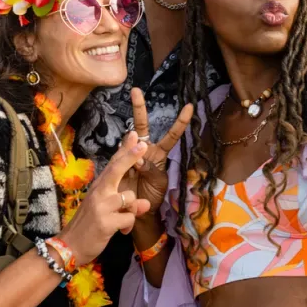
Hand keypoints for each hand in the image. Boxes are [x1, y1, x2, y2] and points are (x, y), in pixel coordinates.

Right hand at [59, 132, 150, 264]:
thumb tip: (144, 203)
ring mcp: (101, 206)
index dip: (124, 150)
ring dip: (132, 210)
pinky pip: (129, 218)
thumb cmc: (87, 226)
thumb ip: (125, 205)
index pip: (113, 164)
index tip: (133, 135)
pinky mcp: (105, 222)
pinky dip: (128, 226)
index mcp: (98, 187)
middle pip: (116, 169)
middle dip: (130, 156)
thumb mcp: (105, 212)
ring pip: (129, 198)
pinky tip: (120, 232)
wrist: (69, 246)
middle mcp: (98, 192)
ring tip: (123, 220)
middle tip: (143, 144)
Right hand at [121, 88, 192, 215]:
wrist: (138, 215)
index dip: (180, 122)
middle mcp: (143, 152)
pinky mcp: (117, 167)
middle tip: (136, 91)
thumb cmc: (153, 198)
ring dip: (129, 152)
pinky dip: (122, 172)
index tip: (190, 106)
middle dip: (139, 107)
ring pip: (128, 144)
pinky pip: (118, 161)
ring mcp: (128, 158)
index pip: (171, 136)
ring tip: (136, 182)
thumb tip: (136, 157)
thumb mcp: (158, 183)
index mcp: (158, 154)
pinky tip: (127, 189)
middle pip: (142, 125)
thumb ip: (150, 169)